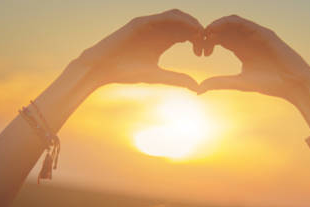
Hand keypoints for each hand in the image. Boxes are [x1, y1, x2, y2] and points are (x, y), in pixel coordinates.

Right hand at [78, 9, 202, 91]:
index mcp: (163, 41)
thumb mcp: (157, 76)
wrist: (102, 68)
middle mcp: (158, 30)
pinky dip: (180, 20)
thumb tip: (198, 87)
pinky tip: (190, 29)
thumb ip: (177, 79)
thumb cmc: (126, 73)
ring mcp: (150, 24)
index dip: (198, 41)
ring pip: (177, 17)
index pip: (186, 35)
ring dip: (192, 23)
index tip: (206, 53)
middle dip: (199, 32)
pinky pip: (165, 17)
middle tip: (207, 45)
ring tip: (202, 34)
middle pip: (185, 24)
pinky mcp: (142, 22)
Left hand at [198, 15, 309, 104]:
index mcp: (240, 49)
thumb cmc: (269, 84)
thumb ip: (219, 83)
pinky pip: (242, 22)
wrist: (292, 83)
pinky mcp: (262, 32)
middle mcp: (246, 38)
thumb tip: (198, 89)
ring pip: (230, 22)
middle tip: (199, 43)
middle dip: (208, 33)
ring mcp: (255, 34)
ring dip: (216, 25)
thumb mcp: (239, 83)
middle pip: (223, 29)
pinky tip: (217, 31)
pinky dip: (227, 23)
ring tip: (205, 34)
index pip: (219, 39)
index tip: (199, 53)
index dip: (207, 42)